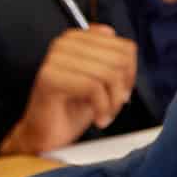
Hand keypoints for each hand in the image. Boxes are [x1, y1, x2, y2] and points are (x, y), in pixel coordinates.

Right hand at [7, 26, 136, 153]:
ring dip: (113, 101)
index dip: (131, 74)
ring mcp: (54, 59)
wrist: (46, 136)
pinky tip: (98, 119)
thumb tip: (129, 47)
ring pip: (108, 73)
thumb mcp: (102, 81)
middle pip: (119, 60)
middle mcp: (64, 43)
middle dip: (123, 88)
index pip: (125, 47)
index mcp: (77, 39)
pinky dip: (102, 108)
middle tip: (114, 106)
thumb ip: (114, 60)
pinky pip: (93, 87)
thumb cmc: (73, 110)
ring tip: (105, 114)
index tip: (122, 91)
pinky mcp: (49, 77)